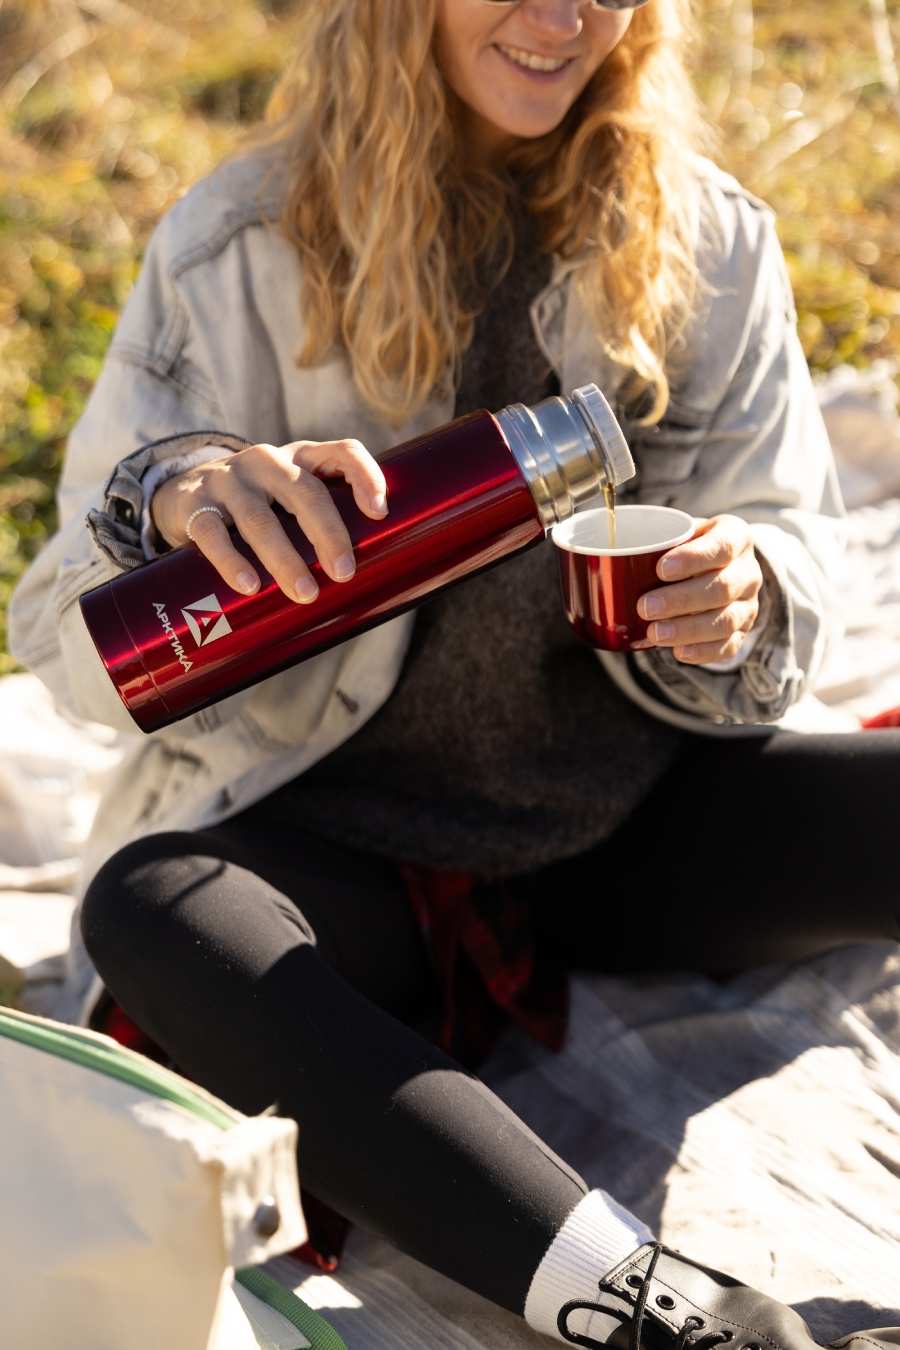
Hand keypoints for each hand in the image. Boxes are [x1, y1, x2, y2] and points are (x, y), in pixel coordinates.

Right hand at [150, 439, 387, 603]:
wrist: (184, 492)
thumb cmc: (259, 504)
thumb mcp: (291, 498)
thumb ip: (323, 519)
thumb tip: (372, 578)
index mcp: (301, 458)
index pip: (343, 451)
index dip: (366, 476)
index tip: (380, 513)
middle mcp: (268, 461)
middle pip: (305, 492)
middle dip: (328, 533)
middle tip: (344, 572)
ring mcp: (230, 479)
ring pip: (260, 519)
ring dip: (285, 559)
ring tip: (304, 592)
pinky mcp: (195, 503)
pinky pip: (214, 532)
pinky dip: (233, 561)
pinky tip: (250, 585)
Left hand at [637, 515, 762, 664]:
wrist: (721, 567)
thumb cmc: (690, 548)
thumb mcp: (680, 531)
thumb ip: (657, 538)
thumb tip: (603, 554)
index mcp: (735, 537)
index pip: (722, 546)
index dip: (693, 558)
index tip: (660, 568)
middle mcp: (748, 571)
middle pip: (722, 587)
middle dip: (681, 599)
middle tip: (645, 606)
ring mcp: (748, 604)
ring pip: (726, 620)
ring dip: (688, 629)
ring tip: (655, 633)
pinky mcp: (743, 631)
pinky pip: (728, 646)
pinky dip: (703, 651)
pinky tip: (679, 652)